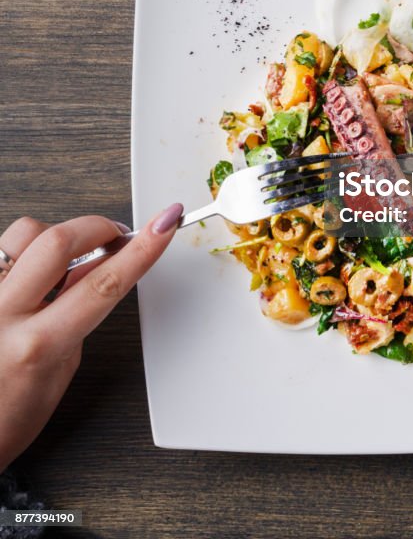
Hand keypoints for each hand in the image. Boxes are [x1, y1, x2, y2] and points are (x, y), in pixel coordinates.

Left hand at [0, 202, 182, 470]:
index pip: (104, 284)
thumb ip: (79, 313)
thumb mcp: (61, 371)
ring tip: (64, 262)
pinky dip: (25, 251)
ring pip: (25, 233)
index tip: (163, 226)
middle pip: (60, 240)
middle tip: (113, 237)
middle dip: (97, 228)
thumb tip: (99, 267)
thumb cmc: (4, 419)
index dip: (141, 250)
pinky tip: (31, 274)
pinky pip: (2, 247)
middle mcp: (0, 315)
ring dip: (56, 237)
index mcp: (36, 346)